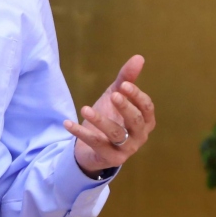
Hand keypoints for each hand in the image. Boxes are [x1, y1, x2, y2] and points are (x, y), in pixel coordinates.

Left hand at [65, 54, 155, 175]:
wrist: (92, 147)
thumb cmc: (110, 117)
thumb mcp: (115, 96)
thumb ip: (126, 79)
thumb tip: (139, 57)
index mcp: (145, 121)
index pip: (147, 108)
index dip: (137, 96)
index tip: (124, 85)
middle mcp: (139, 136)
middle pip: (136, 122)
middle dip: (126, 108)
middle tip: (113, 95)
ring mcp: (126, 150)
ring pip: (115, 134)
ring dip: (100, 121)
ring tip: (85, 109)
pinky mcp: (110, 159)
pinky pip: (95, 144)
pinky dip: (81, 133)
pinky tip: (68, 123)